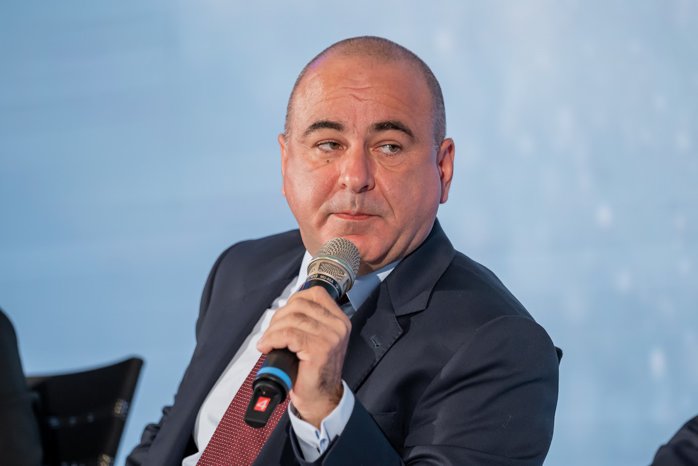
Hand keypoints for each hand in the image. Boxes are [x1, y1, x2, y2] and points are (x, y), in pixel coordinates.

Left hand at [256, 286, 350, 427]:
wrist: (320, 398)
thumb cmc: (314, 370)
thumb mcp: (317, 338)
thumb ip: (308, 320)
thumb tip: (283, 310)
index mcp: (339, 320)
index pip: (315, 293)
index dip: (293, 300)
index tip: (283, 315)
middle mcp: (338, 325)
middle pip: (299, 304)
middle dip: (278, 317)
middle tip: (271, 334)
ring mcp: (330, 337)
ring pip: (291, 320)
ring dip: (272, 331)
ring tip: (268, 343)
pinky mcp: (319, 349)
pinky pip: (288, 335)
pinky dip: (273, 339)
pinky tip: (268, 347)